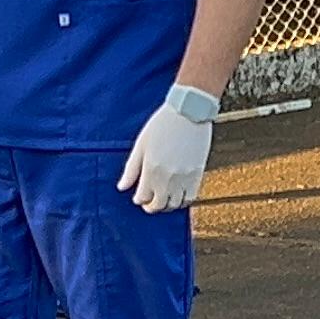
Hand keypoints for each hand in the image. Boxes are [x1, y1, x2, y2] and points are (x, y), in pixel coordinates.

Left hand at [118, 84, 216, 212]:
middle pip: (158, 205)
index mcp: (150, 169)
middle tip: (149, 203)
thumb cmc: (162, 124)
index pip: (142, 197)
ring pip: (175, 204)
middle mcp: (167, 177)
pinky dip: (183, 201)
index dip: (139, 199)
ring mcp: (184, 177)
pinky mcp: (197, 174)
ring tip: (163, 198)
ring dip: (167, 205)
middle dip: (151, 206)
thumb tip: (122, 187)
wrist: (189, 112)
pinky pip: (191, 197)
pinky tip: (178, 195)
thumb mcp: (141, 145)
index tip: (138, 197)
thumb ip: (131, 169)